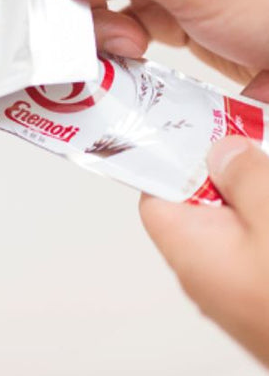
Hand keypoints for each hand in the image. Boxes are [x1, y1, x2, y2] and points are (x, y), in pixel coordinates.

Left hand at [140, 70, 268, 367]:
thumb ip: (244, 178)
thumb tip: (223, 151)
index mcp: (191, 249)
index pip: (158, 191)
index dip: (173, 156)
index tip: (198, 127)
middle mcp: (208, 269)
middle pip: (203, 200)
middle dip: (229, 166)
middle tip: (250, 133)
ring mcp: (239, 282)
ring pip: (239, 219)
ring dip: (256, 188)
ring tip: (265, 152)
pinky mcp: (262, 288)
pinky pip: (259, 239)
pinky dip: (265, 214)